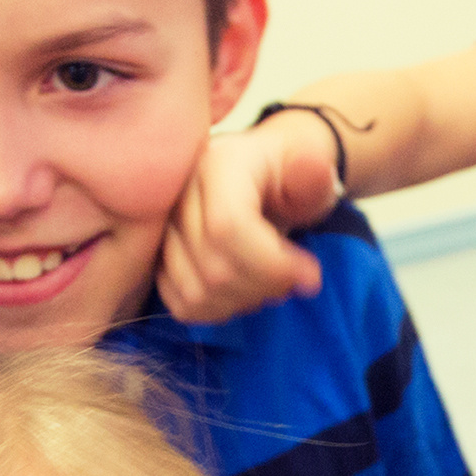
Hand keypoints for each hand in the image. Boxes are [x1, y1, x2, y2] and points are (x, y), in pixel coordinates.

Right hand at [157, 117, 339, 325]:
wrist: (266, 175)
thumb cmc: (291, 176)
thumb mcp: (313, 172)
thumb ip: (315, 176)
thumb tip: (317, 170)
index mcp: (215, 165)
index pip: (227, 227)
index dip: (271, 265)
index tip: (311, 277)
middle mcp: (178, 193)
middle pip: (213, 267)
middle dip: (263, 287)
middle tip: (294, 282)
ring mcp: (162, 227)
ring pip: (195, 291)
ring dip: (242, 302)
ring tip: (270, 286)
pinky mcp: (158, 255)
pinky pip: (179, 302)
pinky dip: (216, 311)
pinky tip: (243, 294)